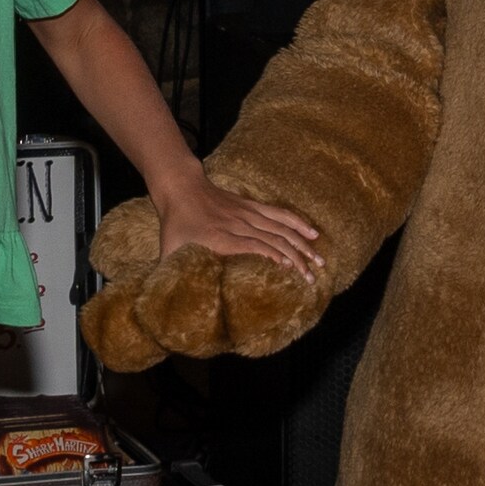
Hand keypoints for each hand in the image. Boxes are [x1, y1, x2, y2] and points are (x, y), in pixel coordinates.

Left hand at [150, 172, 326, 280]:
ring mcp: (248, 214)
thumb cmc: (175, 223)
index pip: (253, 245)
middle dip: (296, 258)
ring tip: (320, 259)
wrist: (181, 188)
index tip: (290, 270)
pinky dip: (297, 223)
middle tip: (312, 277)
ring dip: (302, 244)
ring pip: (281, 227)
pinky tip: (313, 233)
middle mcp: (238, 225)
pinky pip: (279, 214)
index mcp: (221, 238)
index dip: (273, 255)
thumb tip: (164, 297)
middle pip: (273, 239)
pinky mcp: (252, 207)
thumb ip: (169, 272)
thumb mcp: (168, 249)